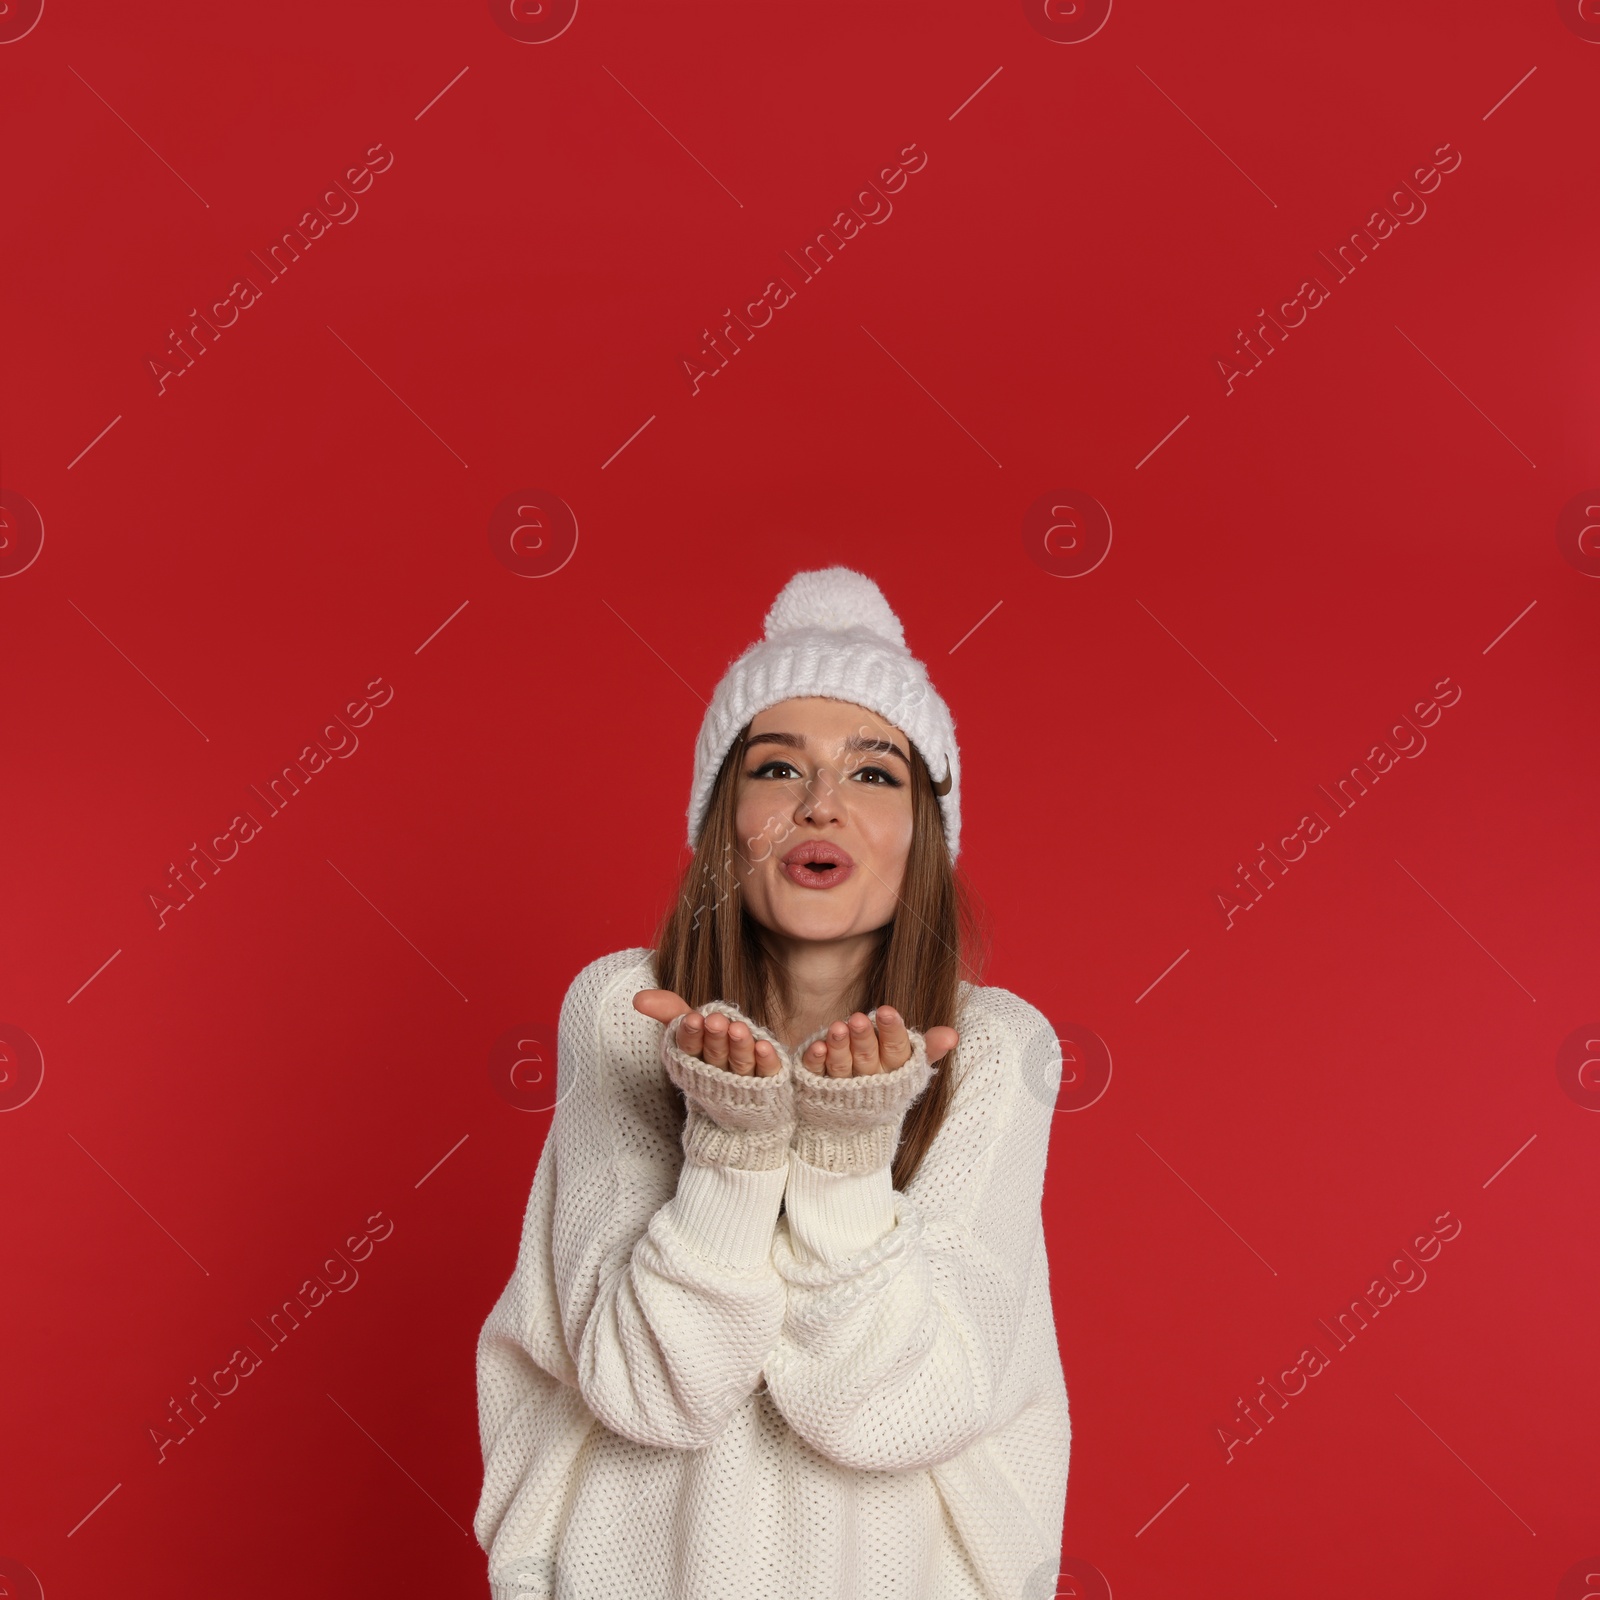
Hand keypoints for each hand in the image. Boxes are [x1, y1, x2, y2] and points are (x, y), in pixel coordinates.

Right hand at [632, 989, 783, 1077]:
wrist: (742, 1109)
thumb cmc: (711, 1059)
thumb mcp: (692, 1030)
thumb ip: (669, 1010)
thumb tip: (638, 999)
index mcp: (695, 1061)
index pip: (689, 1048)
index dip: (691, 1034)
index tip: (693, 1018)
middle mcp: (719, 1072)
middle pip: (715, 1055)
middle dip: (715, 1038)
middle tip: (716, 1021)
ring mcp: (744, 1080)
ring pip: (741, 1064)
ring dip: (739, 1046)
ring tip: (739, 1029)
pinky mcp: (769, 1084)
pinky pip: (768, 1072)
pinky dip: (765, 1060)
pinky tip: (765, 1045)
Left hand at [799, 1007, 958, 1078]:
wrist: (855, 1131)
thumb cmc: (886, 1084)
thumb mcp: (909, 1069)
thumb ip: (928, 1049)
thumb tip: (953, 1035)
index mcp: (893, 1073)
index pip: (896, 1050)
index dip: (892, 1032)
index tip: (886, 1011)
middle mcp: (869, 1080)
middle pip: (867, 1057)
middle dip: (863, 1037)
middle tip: (857, 1018)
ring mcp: (843, 1086)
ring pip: (842, 1066)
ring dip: (839, 1047)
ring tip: (836, 1027)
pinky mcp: (818, 1088)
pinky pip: (817, 1074)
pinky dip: (816, 1061)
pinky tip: (815, 1046)